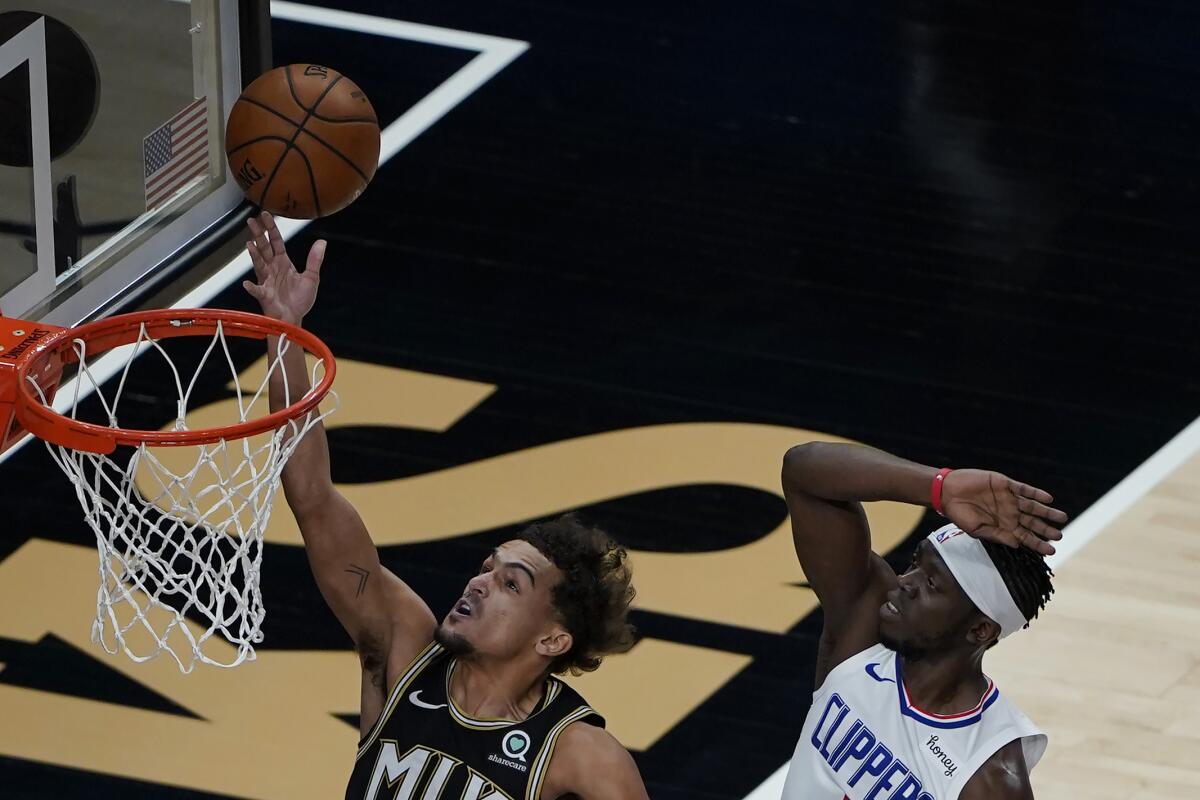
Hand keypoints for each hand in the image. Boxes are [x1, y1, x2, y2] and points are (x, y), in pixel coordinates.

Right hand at [242, 211, 324, 323]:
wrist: (295, 318)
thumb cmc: (300, 299)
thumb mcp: (311, 277)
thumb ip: (314, 260)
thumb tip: (322, 242)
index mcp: (283, 262)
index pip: (276, 241)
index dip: (271, 228)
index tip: (265, 214)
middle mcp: (272, 269)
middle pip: (264, 248)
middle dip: (258, 235)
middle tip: (251, 220)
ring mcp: (267, 281)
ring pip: (259, 264)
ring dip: (254, 255)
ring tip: (249, 244)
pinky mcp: (265, 295)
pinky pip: (258, 291)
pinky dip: (252, 288)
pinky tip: (247, 283)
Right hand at [940, 469, 1067, 555]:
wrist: (947, 491)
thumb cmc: (959, 514)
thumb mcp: (976, 529)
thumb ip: (997, 535)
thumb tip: (1017, 544)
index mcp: (1003, 526)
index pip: (1025, 537)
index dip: (1038, 544)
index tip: (1050, 551)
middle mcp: (1009, 513)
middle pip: (1033, 522)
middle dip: (1046, 529)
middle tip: (1059, 535)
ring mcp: (1008, 498)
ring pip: (1033, 506)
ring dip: (1047, 512)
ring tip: (1061, 517)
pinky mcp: (1005, 484)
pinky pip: (1024, 489)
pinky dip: (1036, 493)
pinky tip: (1047, 499)